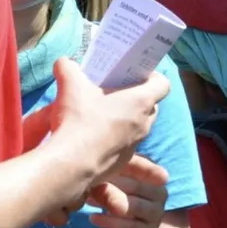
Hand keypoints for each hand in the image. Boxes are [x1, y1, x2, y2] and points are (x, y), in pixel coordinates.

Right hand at [38, 59, 168, 221]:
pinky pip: (124, 147)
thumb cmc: (80, 119)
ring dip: (126, 120)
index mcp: (140, 101)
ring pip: (138, 128)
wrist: (71, 164)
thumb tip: (64, 62)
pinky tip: (95, 137)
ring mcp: (134, 146)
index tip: (138, 74)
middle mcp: (143, 124)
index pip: (163, 85)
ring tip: (104, 113)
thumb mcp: (71, 86)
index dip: (154, 78)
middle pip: (151, 107)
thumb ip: (68, 68)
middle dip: (138, 98)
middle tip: (119, 92)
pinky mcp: (122, 163)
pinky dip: (115, 140)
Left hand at [87, 156, 169, 227]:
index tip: (101, 165)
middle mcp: (161, 195)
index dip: (123, 166)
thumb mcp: (120, 180)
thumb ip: (118, 167)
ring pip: (133, 206)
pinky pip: (129, 226)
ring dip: (110, 202)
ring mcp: (156, 215)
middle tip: (91, 182)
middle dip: (112, 184)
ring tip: (90, 199)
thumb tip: (101, 154)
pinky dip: (109, 221)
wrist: (129, 225)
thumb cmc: (121, 195)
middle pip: (136, 186)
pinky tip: (93, 217)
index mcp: (157, 178)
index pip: (143, 167)